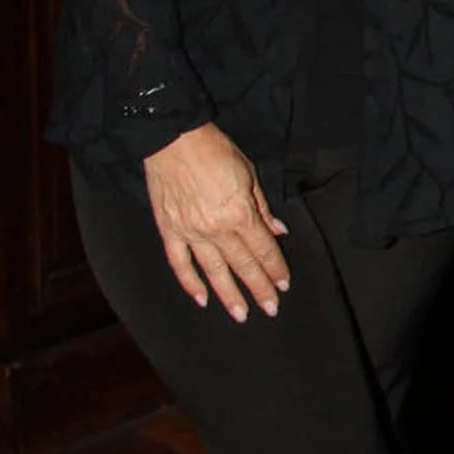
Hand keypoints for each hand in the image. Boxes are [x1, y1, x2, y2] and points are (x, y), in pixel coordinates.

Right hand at [143, 124, 289, 320]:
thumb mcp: (248, 173)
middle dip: (259, 289)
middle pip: (243, 265)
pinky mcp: (169, 230)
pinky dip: (190, 283)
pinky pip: (180, 263)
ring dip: (229, 295)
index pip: (263, 249)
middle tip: (271, 308)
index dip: (275, 268)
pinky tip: (202, 299)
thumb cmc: (213, 150)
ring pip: (214, 271)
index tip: (284, 284)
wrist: (172, 137)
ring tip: (241, 315)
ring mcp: (190, 232)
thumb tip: (277, 231)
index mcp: (239, 214)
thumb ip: (262, 207)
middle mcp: (216, 229)